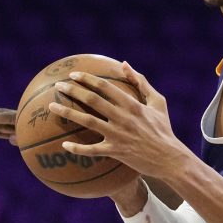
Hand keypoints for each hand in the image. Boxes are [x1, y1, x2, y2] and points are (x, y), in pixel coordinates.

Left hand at [47, 62, 190, 179]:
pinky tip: (65, 145)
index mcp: (132, 104)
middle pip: (92, 100)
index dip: (87, 78)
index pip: (105, 86)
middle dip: (72, 91)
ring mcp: (118, 135)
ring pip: (87, 121)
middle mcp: (123, 117)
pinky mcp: (116, 152)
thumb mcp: (157, 102)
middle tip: (58, 87)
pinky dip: (77, 148)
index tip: (73, 75)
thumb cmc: (163, 129)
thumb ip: (141, 82)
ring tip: (52, 108)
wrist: (170, 158)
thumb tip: (124, 64)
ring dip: (67, 113)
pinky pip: (92, 150)